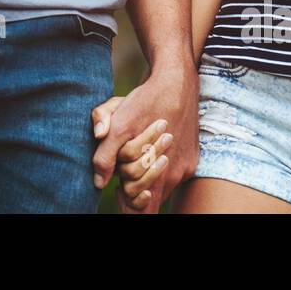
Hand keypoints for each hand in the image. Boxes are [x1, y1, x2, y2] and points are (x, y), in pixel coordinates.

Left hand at [90, 64, 197, 213]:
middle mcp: (175, 174)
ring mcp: (185, 167)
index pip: (143, 207)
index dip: (128, 204)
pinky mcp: (191, 159)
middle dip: (133, 187)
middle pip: (150, 195)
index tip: (120, 194)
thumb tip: (99, 182)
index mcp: (158, 171)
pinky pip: (172, 173)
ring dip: (147, 176)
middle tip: (121, 177)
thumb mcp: (119, 124)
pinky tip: (152, 148)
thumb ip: (105, 156)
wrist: (177, 82)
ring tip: (137, 156)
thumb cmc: (146, 101)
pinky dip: (160, 166)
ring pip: (161, 184)